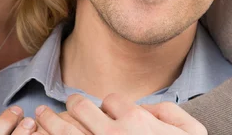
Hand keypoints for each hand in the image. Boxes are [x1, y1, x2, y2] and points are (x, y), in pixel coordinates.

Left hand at [34, 94, 205, 134]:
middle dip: (74, 104)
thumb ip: (169, 112)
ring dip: (48, 120)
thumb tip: (143, 108)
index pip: (111, 100)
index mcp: (136, 121)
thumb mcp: (192, 133)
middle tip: (69, 105)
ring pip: (64, 129)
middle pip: (81, 107)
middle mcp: (112, 134)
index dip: (109, 105)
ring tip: (39, 114)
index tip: (109, 113)